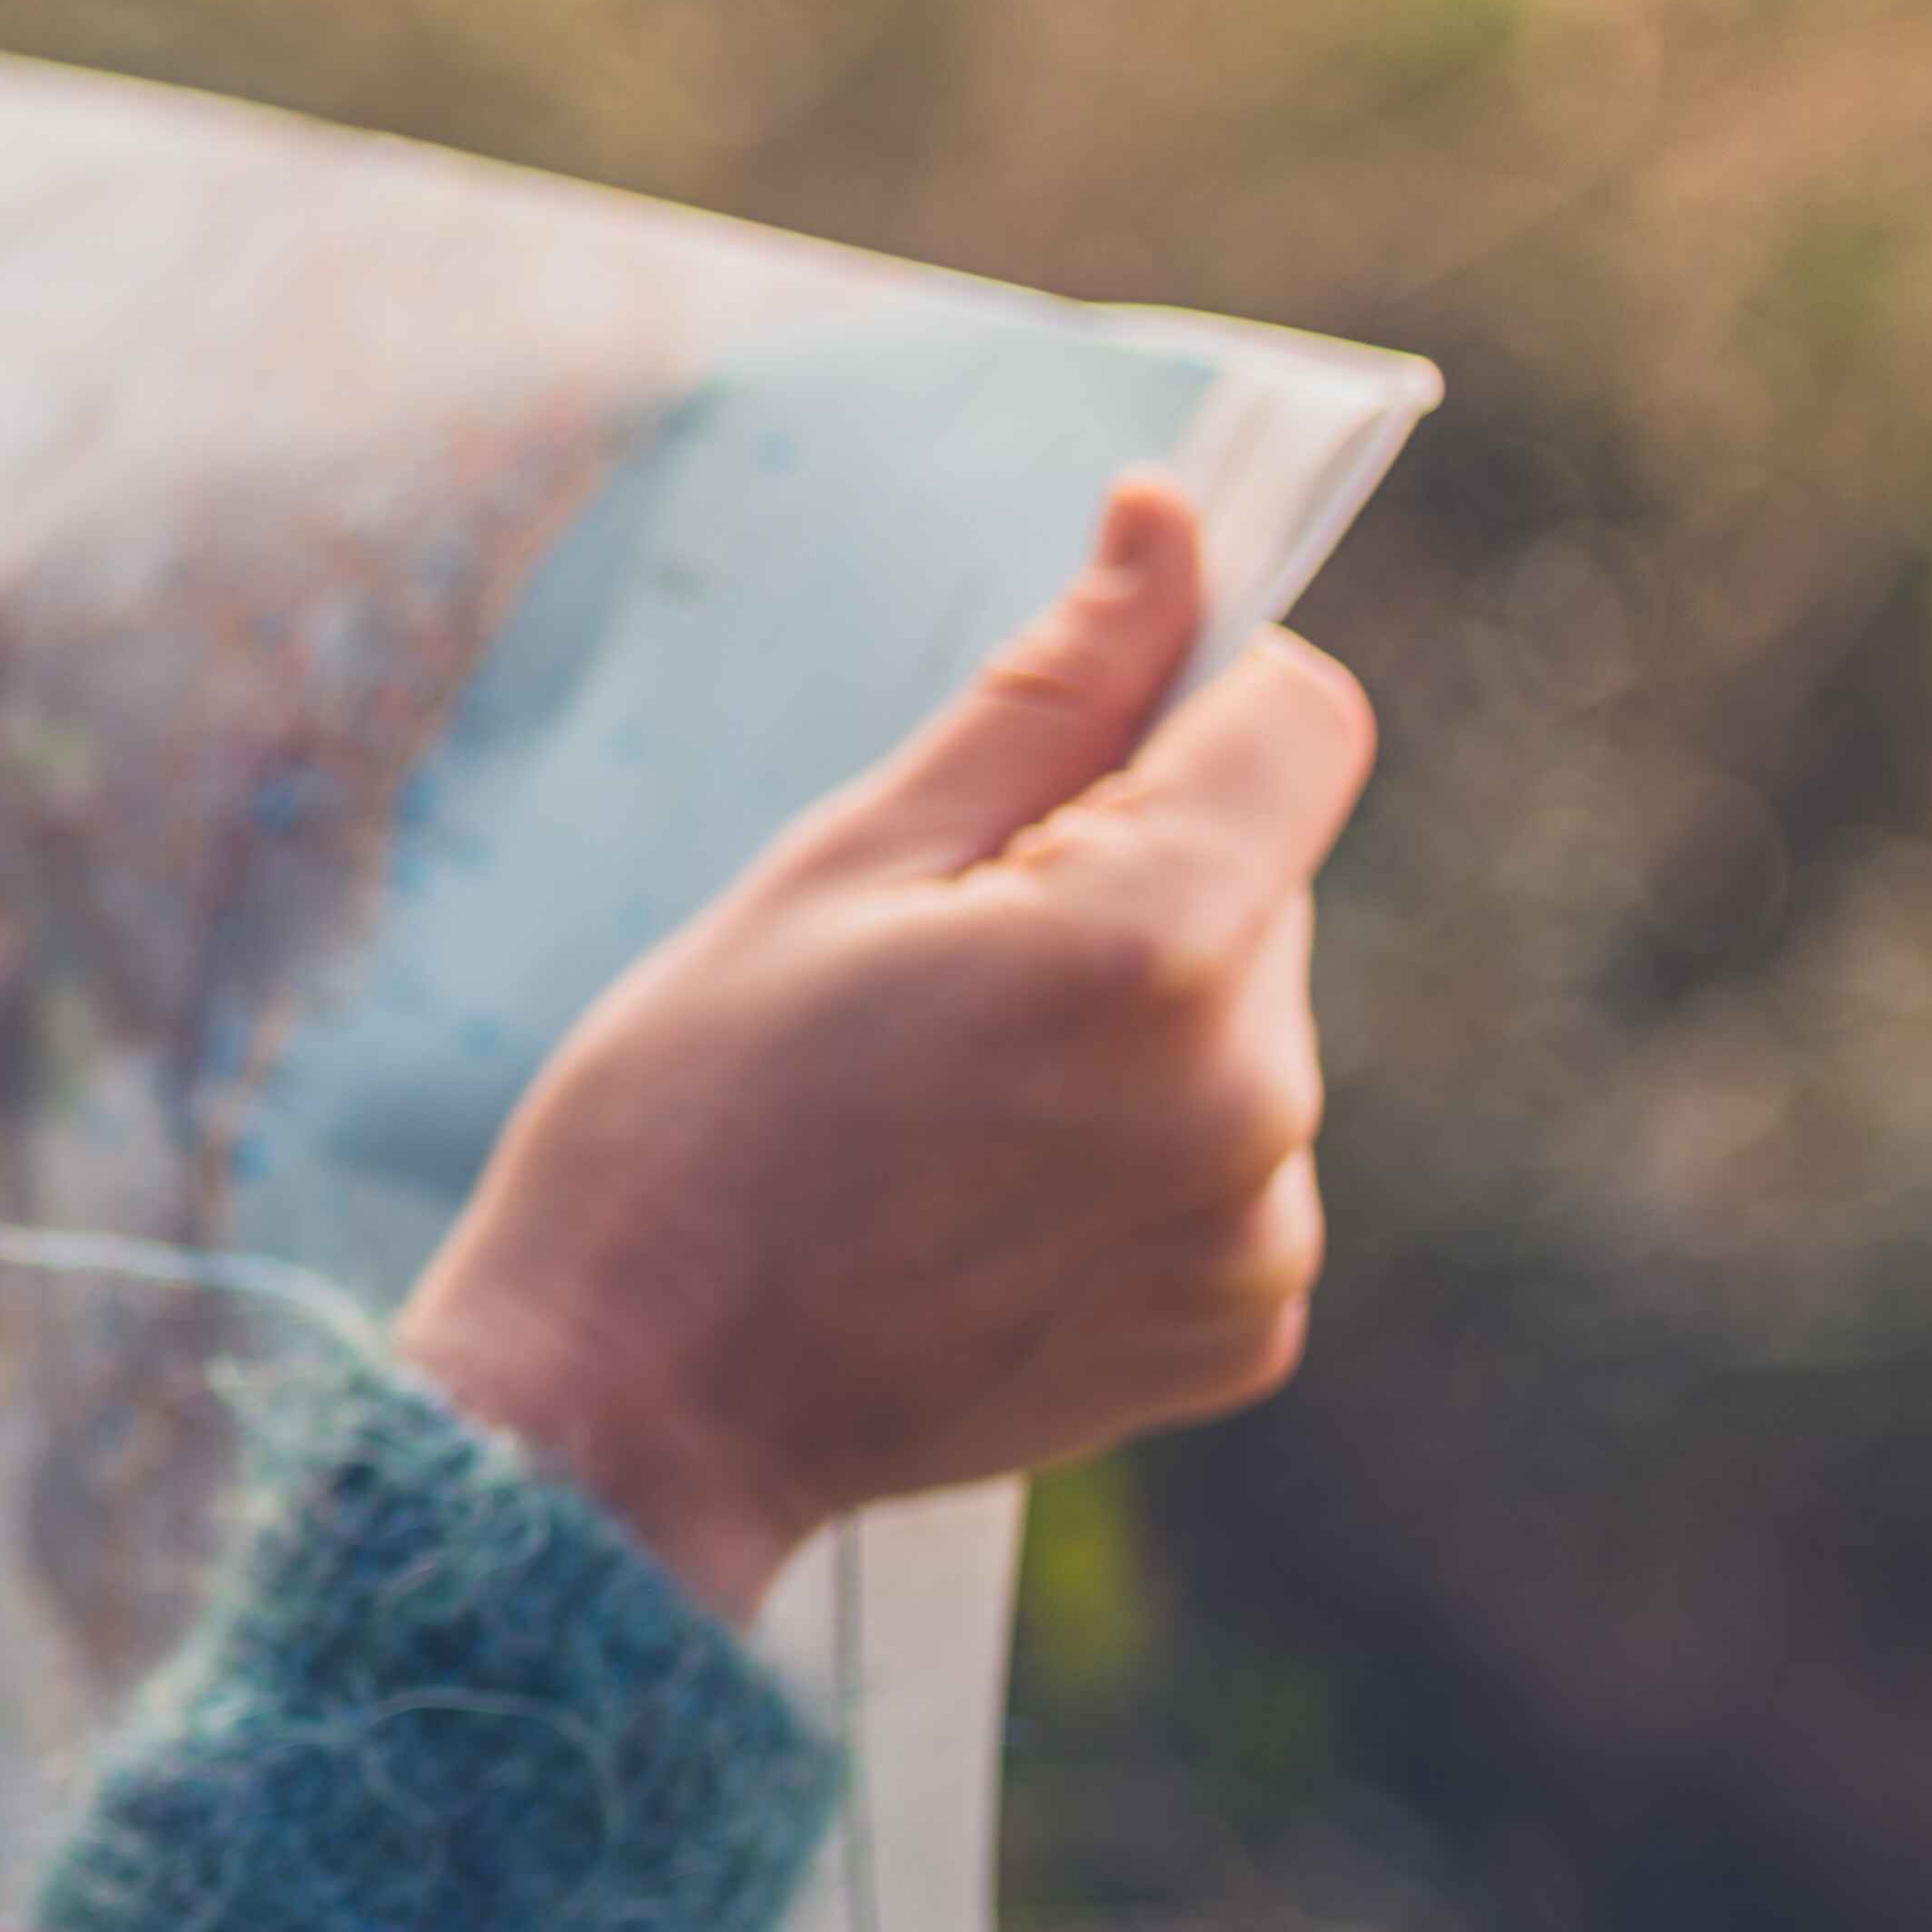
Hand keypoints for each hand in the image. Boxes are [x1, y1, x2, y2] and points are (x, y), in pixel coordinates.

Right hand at [392, 473, 1375, 1619]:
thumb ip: (1048, 693)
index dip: (1177, 700)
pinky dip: (1134, 1154)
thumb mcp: (841, 862)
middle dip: (1123, 880)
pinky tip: (982, 1200)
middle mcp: (1253, 1096)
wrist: (633, 1410)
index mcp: (1152, 950)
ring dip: (1130, 1022)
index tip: (1045, 762)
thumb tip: (1171, 521)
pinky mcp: (1244, 1328)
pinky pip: (1235, 1165)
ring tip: (938, 1106)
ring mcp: (1258, 1231)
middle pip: (1258, 876)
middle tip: (921, 975)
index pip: (1298, 718)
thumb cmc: (688, 1115)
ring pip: (1242, 1022)